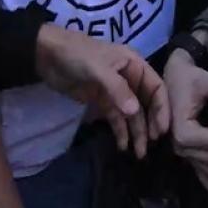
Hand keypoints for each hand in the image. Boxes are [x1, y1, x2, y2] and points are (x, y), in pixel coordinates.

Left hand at [35, 23, 169, 158]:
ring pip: (131, 115)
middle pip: (146, 104)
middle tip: (152, 144)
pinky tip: (122, 146)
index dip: (161, 108)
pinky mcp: (101, 101)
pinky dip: (120, 132)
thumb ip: (118, 89)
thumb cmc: (77, 54)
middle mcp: (129, 79)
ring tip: (139, 153)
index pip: (156, 87)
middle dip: (150, 124)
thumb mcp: (98, 68)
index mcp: (134, 65)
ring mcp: (115, 92)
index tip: (162, 129)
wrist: (45, 54)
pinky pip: (115, 118)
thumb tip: (134, 112)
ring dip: (136, 132)